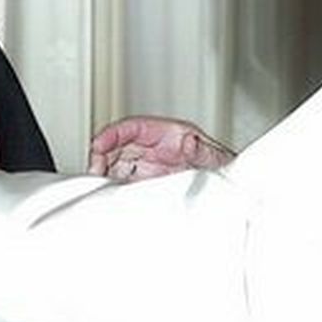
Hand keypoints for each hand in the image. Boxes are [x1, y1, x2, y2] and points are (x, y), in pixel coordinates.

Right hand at [86, 116, 235, 180]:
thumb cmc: (220, 167)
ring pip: (115, 163)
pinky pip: (122, 180)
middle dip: (101, 156)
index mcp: (166, 134)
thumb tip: (188, 142)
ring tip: (98, 185)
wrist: (227, 188)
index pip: (131, 128)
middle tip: (94, 172)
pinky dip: (111, 185)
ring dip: (103, 172)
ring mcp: (148, 165)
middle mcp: (153, 147)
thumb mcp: (212, 156)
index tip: (97, 145)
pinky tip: (108, 193)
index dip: (111, 134)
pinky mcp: (145, 182)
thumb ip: (199, 149)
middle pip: (117, 145)